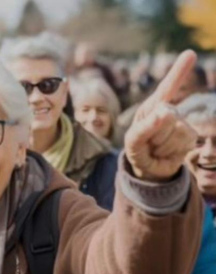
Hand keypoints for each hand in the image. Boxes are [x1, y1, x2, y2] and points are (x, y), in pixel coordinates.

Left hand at [124, 50, 197, 181]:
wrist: (148, 167)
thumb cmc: (138, 149)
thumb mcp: (134, 140)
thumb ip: (146, 126)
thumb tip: (166, 112)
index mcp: (152, 106)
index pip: (167, 87)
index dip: (178, 71)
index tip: (190, 54)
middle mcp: (169, 110)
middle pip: (166, 115)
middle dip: (153, 133)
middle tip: (148, 142)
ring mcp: (182, 123)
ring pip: (175, 130)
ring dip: (161, 144)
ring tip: (156, 147)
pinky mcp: (190, 137)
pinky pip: (183, 141)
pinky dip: (170, 151)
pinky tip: (166, 152)